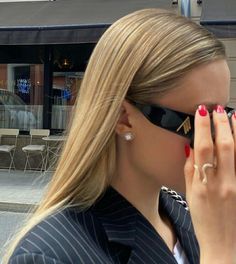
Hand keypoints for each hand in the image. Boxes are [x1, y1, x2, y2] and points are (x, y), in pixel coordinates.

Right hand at [184, 105, 235, 263]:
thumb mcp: (190, 195)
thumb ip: (189, 170)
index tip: (201, 112)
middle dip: (220, 123)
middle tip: (218, 109)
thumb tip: (190, 148)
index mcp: (202, 184)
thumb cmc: (204, 222)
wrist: (225, 246)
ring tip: (234, 115)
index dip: (201, 128)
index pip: (202, 148)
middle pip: (223, 146)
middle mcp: (222, 183)